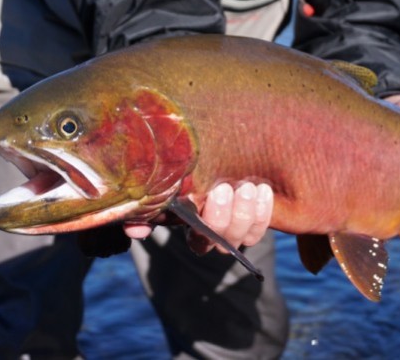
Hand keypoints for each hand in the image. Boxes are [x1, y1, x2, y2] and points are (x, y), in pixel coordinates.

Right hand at [122, 182, 273, 253]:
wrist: (219, 160)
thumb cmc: (189, 171)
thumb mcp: (168, 186)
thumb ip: (149, 207)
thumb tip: (136, 230)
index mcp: (192, 227)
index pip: (197, 240)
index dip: (203, 226)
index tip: (202, 197)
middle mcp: (215, 234)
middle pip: (221, 241)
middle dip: (224, 217)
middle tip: (225, 189)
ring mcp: (238, 229)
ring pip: (245, 237)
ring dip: (246, 213)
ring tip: (247, 187)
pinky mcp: (256, 221)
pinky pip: (262, 226)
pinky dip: (263, 210)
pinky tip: (262, 189)